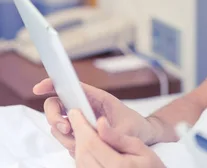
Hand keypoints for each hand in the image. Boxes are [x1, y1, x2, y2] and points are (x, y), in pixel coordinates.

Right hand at [33, 78, 157, 155]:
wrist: (142, 136)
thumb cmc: (135, 127)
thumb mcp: (126, 128)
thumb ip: (110, 130)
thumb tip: (96, 127)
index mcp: (96, 98)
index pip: (70, 87)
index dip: (52, 84)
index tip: (38, 88)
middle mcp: (85, 107)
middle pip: (56, 106)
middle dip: (54, 117)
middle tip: (67, 128)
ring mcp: (81, 120)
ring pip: (58, 124)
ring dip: (63, 134)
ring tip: (80, 141)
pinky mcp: (80, 132)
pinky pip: (65, 138)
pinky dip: (70, 144)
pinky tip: (84, 148)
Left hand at [68, 109, 165, 167]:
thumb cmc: (149, 165)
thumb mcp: (139, 147)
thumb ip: (117, 137)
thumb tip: (100, 123)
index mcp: (118, 166)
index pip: (91, 143)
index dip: (81, 125)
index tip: (75, 111)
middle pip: (82, 152)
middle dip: (78, 133)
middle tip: (76, 117)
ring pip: (79, 161)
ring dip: (78, 144)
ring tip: (83, 130)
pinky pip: (82, 167)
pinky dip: (82, 154)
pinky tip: (87, 145)